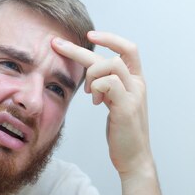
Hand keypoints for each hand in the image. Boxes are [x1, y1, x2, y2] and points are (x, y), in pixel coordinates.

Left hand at [52, 31, 152, 177]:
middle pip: (112, 54)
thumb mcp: (115, 104)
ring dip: (91, 75)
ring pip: (111, 65)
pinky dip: (97, 88)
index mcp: (136, 81)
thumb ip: (108, 87)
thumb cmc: (122, 133)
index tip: (89, 35)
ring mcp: (134, 95)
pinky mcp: (127, 108)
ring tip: (89, 94)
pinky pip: (109, 83)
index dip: (110, 38)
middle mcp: (138, 84)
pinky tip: (96, 102)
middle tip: (55, 44)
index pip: (129, 49)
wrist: (134, 159)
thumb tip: (92, 75)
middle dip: (79, 49)